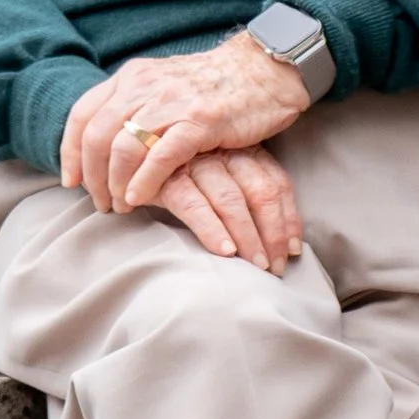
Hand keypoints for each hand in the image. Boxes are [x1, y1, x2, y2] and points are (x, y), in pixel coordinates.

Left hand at [61, 34, 314, 258]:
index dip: (70, 152)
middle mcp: (145, 85)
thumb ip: (135, 106)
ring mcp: (172, 101)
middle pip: (97, 137)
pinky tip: (140, 198)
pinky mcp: (200, 120)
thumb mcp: (165, 86)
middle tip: (100, 202)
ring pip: (123, 148)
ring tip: (121, 205)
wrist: (265, 70)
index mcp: (132, 77)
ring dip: (115, 184)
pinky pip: (159, 156)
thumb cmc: (216, 87)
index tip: (72, 181)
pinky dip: (144, 182)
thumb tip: (105, 142)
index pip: (82, 115)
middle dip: (93, 177)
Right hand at [149, 142, 305, 270]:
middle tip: (275, 268)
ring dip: (248, 236)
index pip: (276, 183)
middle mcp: (222, 152)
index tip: (292, 251)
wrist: (126, 154)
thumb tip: (284, 242)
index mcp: (242, 150)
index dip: (288, 218)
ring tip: (256, 267)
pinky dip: (211, 228)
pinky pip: (194, 204)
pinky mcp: (166, 177)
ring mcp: (194, 163)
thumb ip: (247, 192)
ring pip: (232, 200)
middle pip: (260, 192)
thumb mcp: (221, 175)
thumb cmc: (180, 170)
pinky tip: (224, 250)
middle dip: (272, 233)